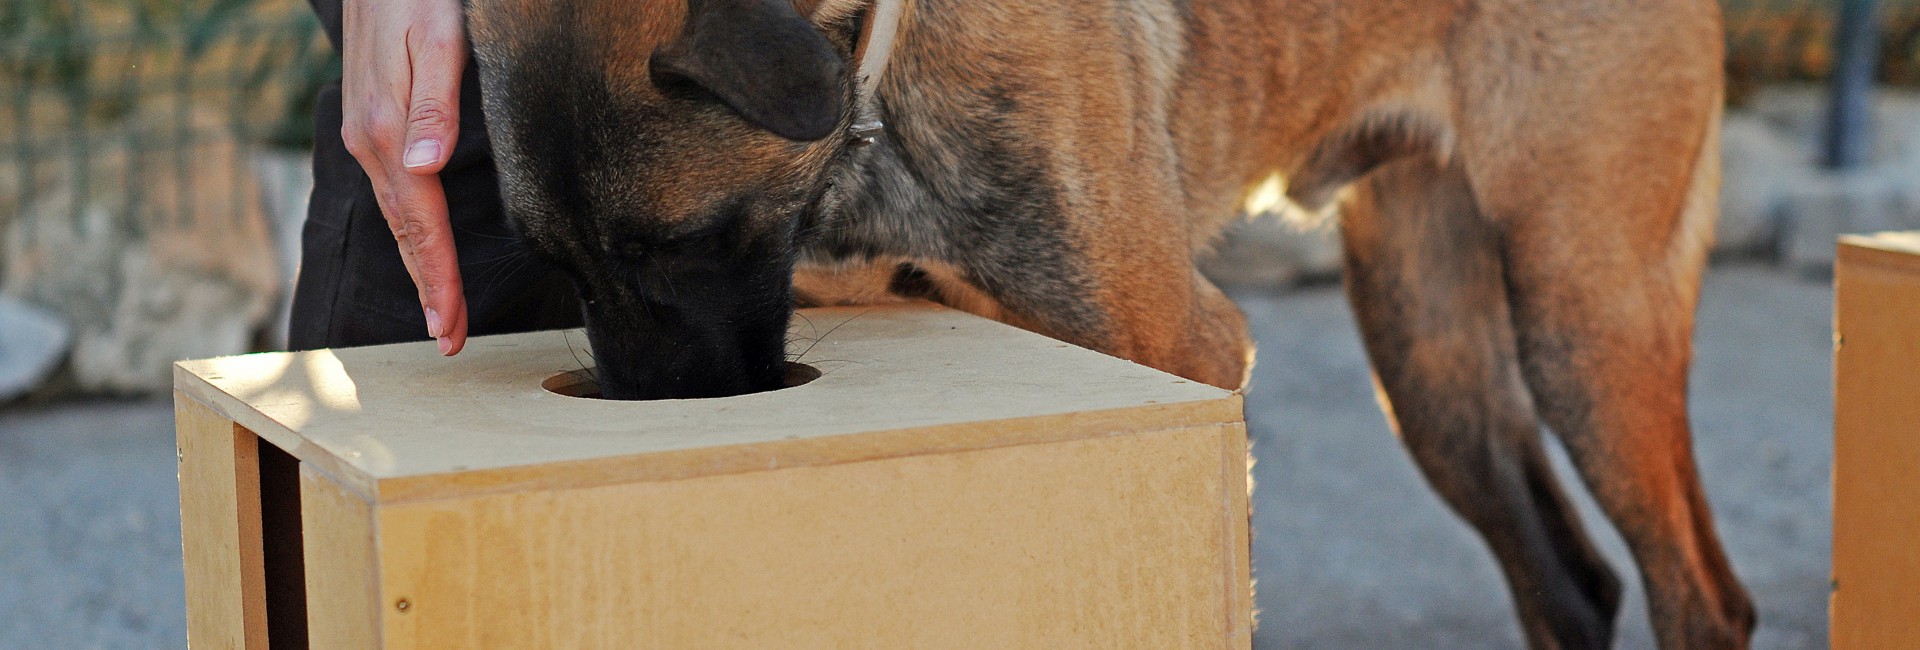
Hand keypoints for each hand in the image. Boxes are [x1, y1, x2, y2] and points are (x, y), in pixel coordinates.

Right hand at [340, 0, 469, 355]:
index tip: (449, 328)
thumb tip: (425, 166)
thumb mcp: (436, 36)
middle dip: (429, 289)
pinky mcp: (372, 121)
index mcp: (387, 132)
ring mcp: (367, 133)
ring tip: (441, 310)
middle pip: (406, 232)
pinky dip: (410, 229)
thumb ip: (433, 100)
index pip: (420, 224)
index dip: (438, 280)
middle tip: (449, 340)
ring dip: (419, 265)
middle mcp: (371, 141)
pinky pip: (394, 191)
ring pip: (398, 215)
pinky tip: (421, 244)